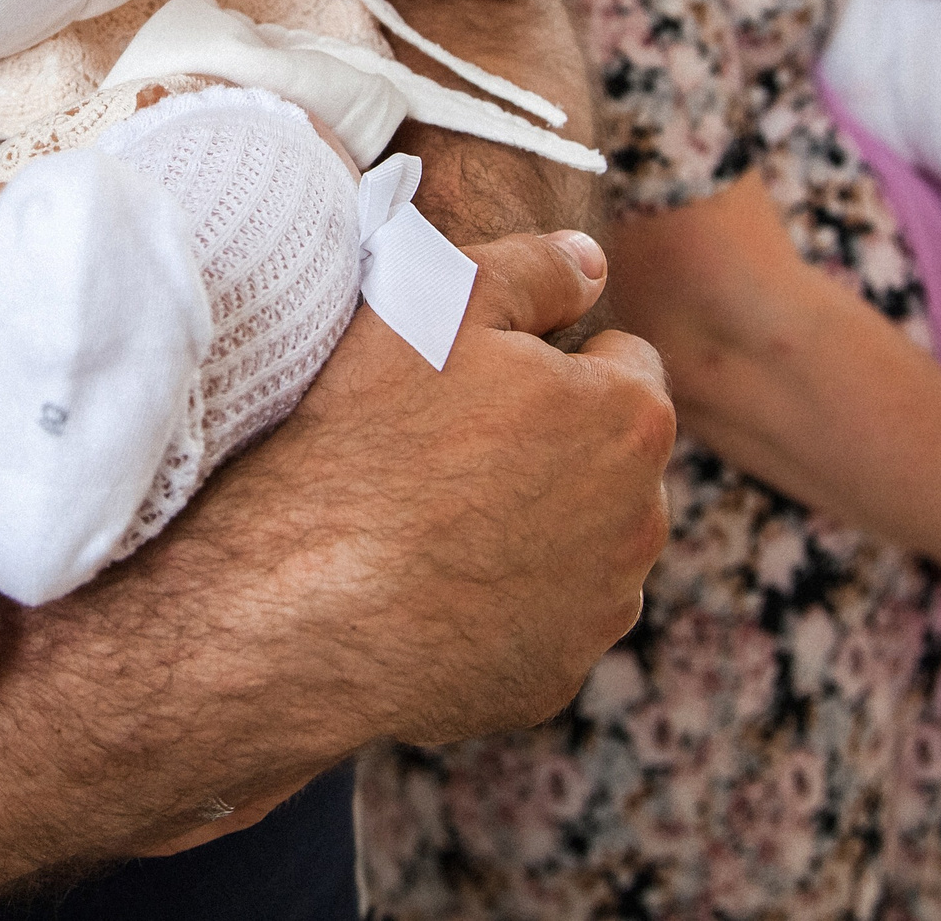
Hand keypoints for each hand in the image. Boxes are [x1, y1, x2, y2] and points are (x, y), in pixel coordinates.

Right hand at [245, 230, 672, 746]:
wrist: (299, 597)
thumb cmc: (366, 437)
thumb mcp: (435, 301)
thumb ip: (534, 268)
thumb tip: (592, 262)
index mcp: (631, 419)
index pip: (623, 363)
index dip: (547, 360)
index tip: (474, 380)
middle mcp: (642, 521)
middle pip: (609, 459)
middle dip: (552, 446)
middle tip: (446, 446)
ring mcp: (599, 612)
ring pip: (581, 544)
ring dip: (533, 526)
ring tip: (431, 519)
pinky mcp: (553, 679)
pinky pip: (539, 622)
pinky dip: (500, 604)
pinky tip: (426, 587)